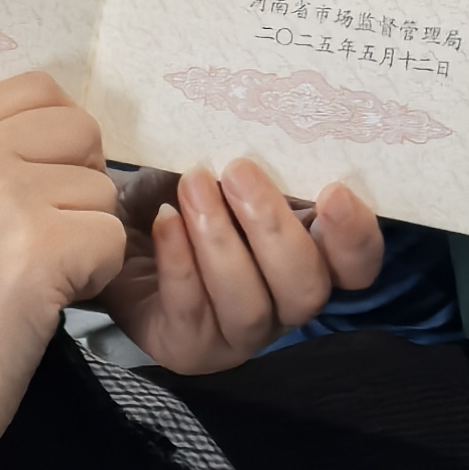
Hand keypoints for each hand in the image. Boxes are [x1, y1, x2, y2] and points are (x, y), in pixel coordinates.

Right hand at [0, 72, 126, 469]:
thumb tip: (81, 146)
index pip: (39, 89)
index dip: (59, 142)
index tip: (40, 193)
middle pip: (82, 132)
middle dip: (80, 189)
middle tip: (42, 242)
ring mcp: (2, 198)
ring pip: (103, 192)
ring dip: (87, 240)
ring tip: (35, 280)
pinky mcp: (40, 249)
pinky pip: (112, 240)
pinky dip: (95, 278)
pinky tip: (48, 303)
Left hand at [99, 161, 385, 376]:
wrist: (111, 222)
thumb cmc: (178, 189)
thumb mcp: (219, 164)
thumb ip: (254, 160)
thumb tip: (265, 123)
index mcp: (309, 254)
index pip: (357, 265)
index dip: (356, 236)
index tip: (333, 191)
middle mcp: (283, 302)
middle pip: (307, 289)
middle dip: (273, 229)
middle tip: (236, 170)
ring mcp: (239, 333)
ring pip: (251, 307)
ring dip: (221, 241)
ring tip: (192, 186)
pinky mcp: (189, 347)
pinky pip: (192, 310)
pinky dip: (179, 261)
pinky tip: (163, 221)